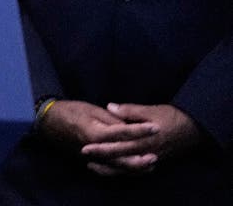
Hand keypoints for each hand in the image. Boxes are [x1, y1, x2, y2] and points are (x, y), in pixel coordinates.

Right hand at [36, 99, 158, 175]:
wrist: (48, 122)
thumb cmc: (71, 111)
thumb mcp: (91, 109)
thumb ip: (111, 119)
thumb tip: (128, 125)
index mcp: (96, 133)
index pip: (123, 133)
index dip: (141, 130)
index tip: (156, 127)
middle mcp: (95, 149)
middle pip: (122, 157)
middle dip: (140, 157)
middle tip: (156, 154)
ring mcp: (92, 157)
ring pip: (117, 167)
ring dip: (135, 167)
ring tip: (150, 163)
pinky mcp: (90, 161)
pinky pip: (109, 170)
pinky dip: (123, 170)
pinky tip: (134, 169)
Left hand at [80, 103, 202, 175]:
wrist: (194, 128)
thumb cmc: (171, 116)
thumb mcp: (150, 110)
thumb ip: (129, 110)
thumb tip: (109, 107)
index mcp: (143, 140)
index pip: (118, 147)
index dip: (101, 148)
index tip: (85, 147)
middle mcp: (146, 153)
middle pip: (120, 159)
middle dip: (101, 158)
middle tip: (83, 154)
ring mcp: (151, 159)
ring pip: (127, 168)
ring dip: (109, 168)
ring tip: (92, 165)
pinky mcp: (154, 161)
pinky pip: (136, 170)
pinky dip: (123, 171)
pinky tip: (113, 168)